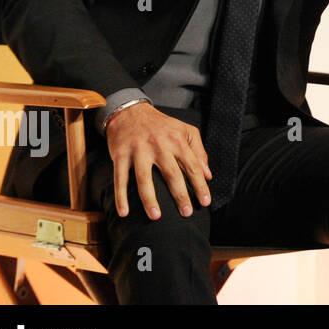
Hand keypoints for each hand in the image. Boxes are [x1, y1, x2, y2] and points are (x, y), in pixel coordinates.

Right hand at [105, 103, 211, 219]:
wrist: (131, 112)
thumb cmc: (162, 125)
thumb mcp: (185, 131)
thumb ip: (199, 151)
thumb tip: (208, 175)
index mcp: (177, 141)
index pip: (192, 166)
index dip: (200, 185)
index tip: (205, 202)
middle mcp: (159, 146)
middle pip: (172, 174)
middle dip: (180, 195)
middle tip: (186, 213)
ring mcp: (139, 150)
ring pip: (144, 178)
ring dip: (150, 199)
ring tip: (156, 216)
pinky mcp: (121, 155)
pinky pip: (120, 178)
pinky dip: (121, 196)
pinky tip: (124, 212)